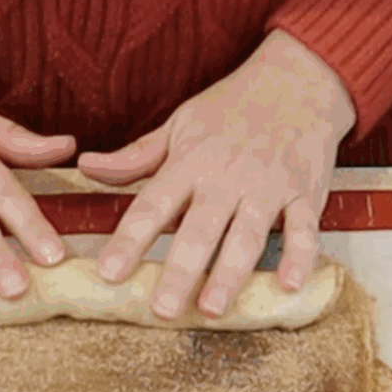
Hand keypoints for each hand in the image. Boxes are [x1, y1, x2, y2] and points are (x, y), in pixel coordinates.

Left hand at [78, 30, 355, 318]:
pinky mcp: (305, 194)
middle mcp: (227, 177)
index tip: (108, 273)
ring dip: (230, 273)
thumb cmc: (232, 108)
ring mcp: (268, 187)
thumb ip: (136, 156)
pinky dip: (300, 258)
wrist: (298, 82)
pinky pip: (305, 229)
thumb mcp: (179, 125)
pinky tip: (288, 286)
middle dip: (180, 271)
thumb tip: (86, 166)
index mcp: (190, 162)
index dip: (129, 241)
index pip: (152, 205)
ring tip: (212, 309)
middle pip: (199, 229)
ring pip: (247, 235)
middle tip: (162, 309)